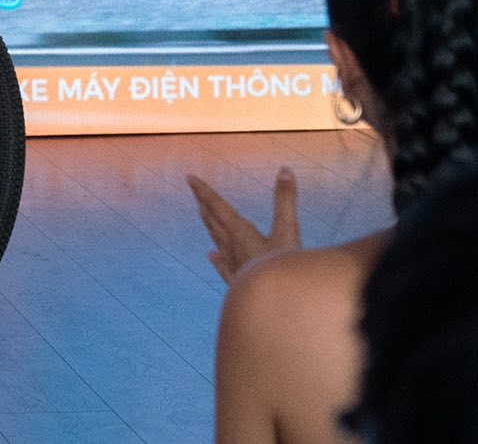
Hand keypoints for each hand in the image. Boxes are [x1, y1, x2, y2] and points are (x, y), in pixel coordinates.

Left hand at [187, 168, 299, 283]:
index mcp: (240, 233)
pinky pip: (222, 266)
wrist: (278, 309)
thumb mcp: (288, 230)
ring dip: (210, 226)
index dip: (204, 191)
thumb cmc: (284, 268)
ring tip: (203, 215)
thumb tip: (285, 169)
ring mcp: (233, 266)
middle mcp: (231, 248)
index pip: (218, 206)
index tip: (189, 178)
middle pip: (214, 221)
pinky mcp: (238, 283)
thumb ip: (285, 199)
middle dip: (204, 204)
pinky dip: (216, 258)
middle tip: (195, 192)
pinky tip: (212, 257)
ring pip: (217, 241)